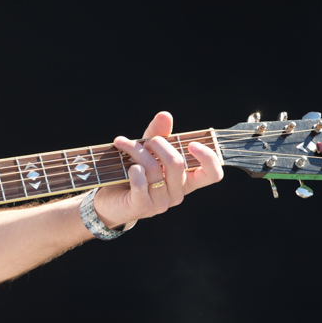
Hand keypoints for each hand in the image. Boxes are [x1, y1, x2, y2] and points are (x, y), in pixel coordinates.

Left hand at [93, 111, 223, 228]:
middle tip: (146, 141)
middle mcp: (177, 193)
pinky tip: (129, 166)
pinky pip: (142, 185)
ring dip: (137, 151)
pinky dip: (135, 171)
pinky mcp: (142, 207)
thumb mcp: (147, 152)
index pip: (212, 174)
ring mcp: (161, 203)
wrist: (109, 199)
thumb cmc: (132, 173)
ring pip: (154, 170)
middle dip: (159, 144)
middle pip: (177, 164)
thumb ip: (158, 134)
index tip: (191, 144)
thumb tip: (165, 115)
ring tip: (123, 144)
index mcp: (186, 181)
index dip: (208, 158)